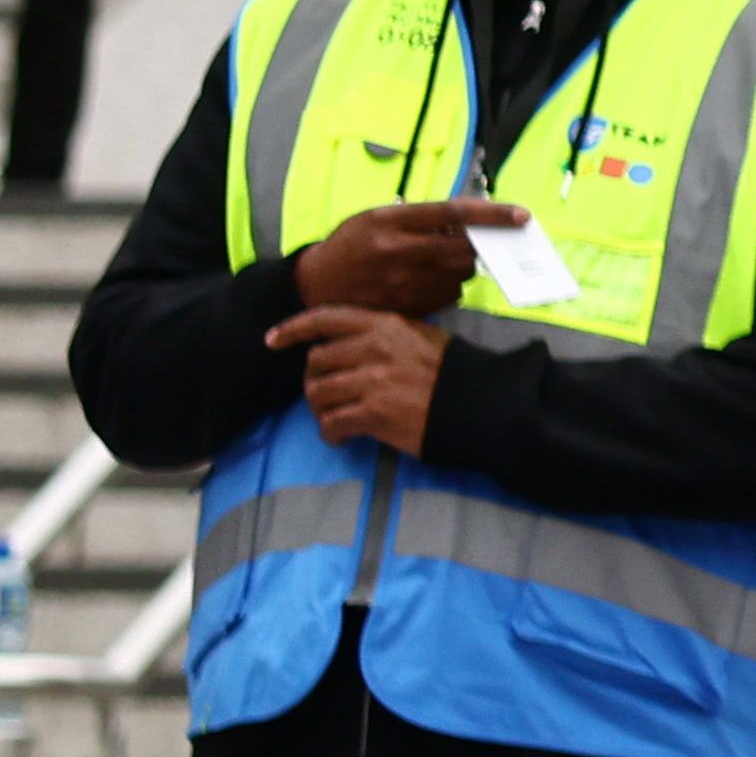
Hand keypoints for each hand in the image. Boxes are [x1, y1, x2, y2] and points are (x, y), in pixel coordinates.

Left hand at [274, 304, 446, 456]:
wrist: (483, 405)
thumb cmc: (457, 373)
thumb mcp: (422, 337)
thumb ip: (385, 336)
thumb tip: (350, 347)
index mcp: (385, 325)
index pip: (326, 319)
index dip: (293, 329)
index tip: (272, 341)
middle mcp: (374, 349)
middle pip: (317, 362)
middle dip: (314, 380)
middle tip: (325, 396)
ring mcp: (372, 381)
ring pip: (318, 394)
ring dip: (320, 409)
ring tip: (334, 418)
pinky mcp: (374, 414)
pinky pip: (332, 423)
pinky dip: (331, 433)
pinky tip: (342, 437)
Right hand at [290, 198, 500, 320]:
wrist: (319, 285)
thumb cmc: (352, 244)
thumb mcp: (377, 217)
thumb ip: (419, 217)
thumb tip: (467, 220)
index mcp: (391, 222)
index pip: (453, 213)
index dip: (492, 214)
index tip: (521, 215)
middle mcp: (400, 252)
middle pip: (465, 248)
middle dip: (480, 244)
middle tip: (478, 240)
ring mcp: (406, 283)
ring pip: (461, 274)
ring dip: (464, 265)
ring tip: (442, 259)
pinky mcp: (410, 307)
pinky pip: (450, 295)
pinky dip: (451, 284)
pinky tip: (432, 278)